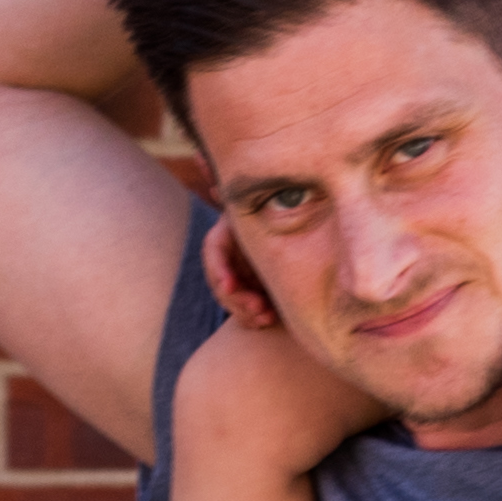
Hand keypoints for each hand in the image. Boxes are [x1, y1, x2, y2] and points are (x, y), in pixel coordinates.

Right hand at [198, 210, 279, 337]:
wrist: (288, 228)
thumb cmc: (271, 214)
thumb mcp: (259, 209)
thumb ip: (241, 199)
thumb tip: (213, 180)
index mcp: (222, 238)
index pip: (213, 254)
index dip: (220, 270)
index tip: (231, 285)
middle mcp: (225, 261)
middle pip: (221, 284)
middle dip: (237, 299)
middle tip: (258, 307)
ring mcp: (235, 278)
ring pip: (232, 302)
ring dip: (246, 312)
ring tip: (267, 317)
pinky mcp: (248, 293)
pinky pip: (243, 311)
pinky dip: (254, 318)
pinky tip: (269, 320)